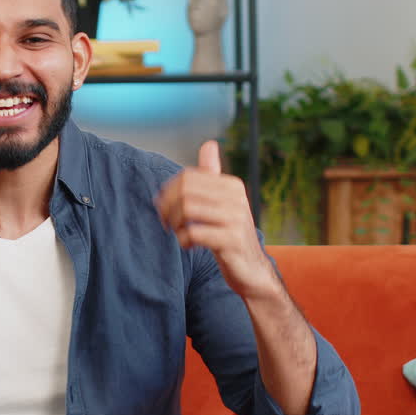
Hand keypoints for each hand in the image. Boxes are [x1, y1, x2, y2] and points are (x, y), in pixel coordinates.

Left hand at [155, 141, 275, 298]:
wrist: (252, 270)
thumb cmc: (230, 235)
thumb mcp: (224, 203)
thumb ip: (213, 176)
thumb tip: (209, 144)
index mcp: (232, 185)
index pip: (188, 176)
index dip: (168, 191)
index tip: (163, 207)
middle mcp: (236, 198)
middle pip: (185, 191)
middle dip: (167, 206)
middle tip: (165, 222)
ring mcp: (235, 219)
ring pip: (187, 209)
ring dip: (174, 224)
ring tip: (177, 233)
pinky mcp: (231, 240)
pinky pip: (193, 233)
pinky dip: (183, 240)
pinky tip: (188, 245)